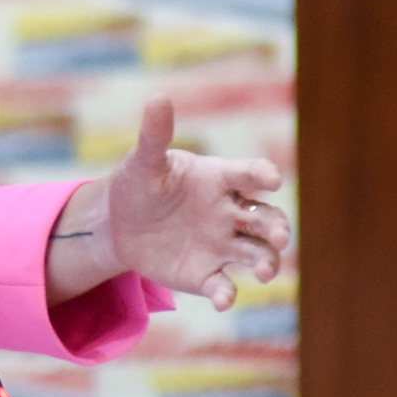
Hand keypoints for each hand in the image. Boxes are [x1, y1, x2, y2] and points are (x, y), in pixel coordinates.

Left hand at [50, 97, 289, 308]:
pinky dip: (227, 294)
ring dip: (266, 262)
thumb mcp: (143, 162)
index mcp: (219, 178)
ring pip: (256, 253)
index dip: (263, 175)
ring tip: (262, 272)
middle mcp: (229, 211)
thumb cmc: (138, 184)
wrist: (119, 225)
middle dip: (276, 228)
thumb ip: (154, 136)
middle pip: (265, 219)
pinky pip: (224, 285)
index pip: (249, 173)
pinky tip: (223, 299)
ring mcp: (222, 244)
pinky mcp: (207, 273)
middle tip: (277, 237)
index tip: (271, 179)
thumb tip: (157, 97)